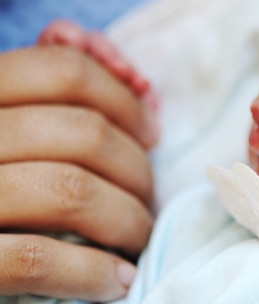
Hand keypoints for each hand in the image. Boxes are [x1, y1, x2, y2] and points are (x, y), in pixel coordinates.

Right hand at [0, 39, 157, 300]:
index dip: (123, 99)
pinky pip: (34, 258)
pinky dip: (91, 273)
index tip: (151, 132)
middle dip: (137, 168)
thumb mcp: (10, 122)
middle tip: (149, 195)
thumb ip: (56, 91)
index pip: (63, 69)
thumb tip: (136, 78)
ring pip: (70, 190)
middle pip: (82, 132)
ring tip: (139, 236)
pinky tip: (116, 282)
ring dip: (126, 219)